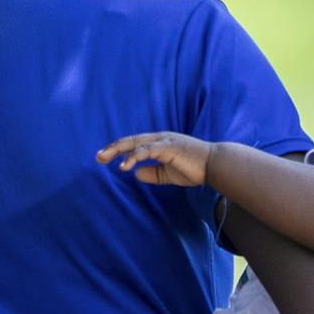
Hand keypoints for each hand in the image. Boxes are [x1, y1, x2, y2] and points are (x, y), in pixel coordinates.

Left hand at [96, 132, 212, 186]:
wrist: (215, 165)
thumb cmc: (195, 168)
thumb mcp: (169, 174)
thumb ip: (153, 173)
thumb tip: (136, 174)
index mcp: (159, 143)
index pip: (134, 144)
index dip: (119, 149)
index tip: (105, 157)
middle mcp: (159, 138)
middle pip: (130, 140)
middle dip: (113, 148)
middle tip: (98, 157)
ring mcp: (164, 141)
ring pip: (135, 143)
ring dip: (118, 150)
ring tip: (104, 159)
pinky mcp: (168, 147)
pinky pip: (147, 151)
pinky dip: (134, 157)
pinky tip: (124, 166)